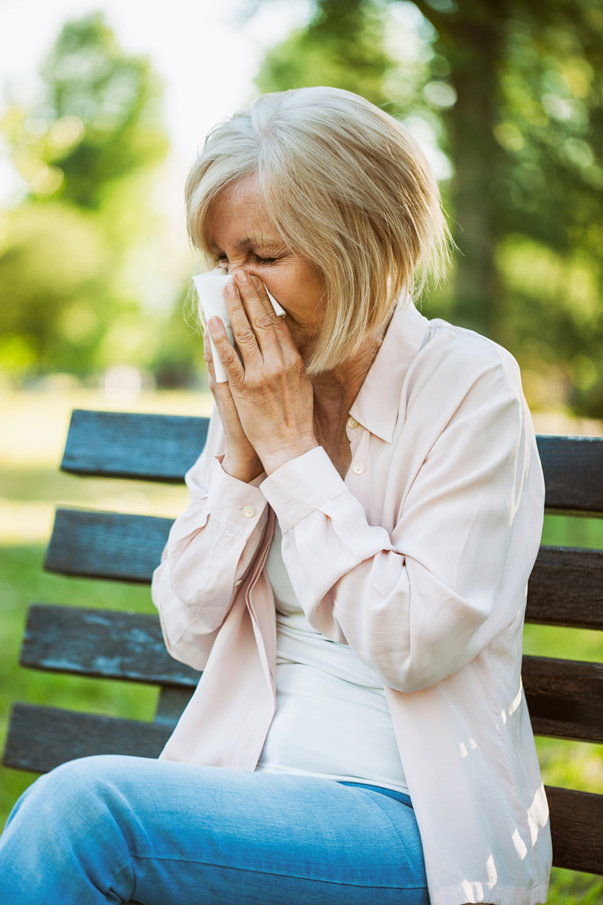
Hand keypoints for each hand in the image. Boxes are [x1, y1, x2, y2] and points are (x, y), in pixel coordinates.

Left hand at [207, 271, 317, 474]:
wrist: (290, 446)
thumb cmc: (295, 416)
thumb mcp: (302, 383)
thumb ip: (291, 359)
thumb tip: (282, 338)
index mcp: (293, 360)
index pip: (277, 322)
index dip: (265, 300)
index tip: (256, 282)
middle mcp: (278, 364)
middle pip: (261, 321)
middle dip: (248, 295)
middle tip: (239, 275)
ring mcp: (260, 375)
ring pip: (244, 334)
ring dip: (233, 309)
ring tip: (225, 289)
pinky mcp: (244, 389)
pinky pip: (228, 359)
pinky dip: (220, 339)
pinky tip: (213, 323)